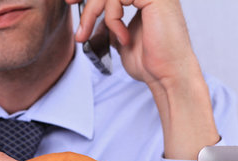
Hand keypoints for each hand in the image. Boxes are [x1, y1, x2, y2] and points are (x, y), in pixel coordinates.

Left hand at [68, 0, 219, 158]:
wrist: (166, 76)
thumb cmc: (150, 64)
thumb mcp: (121, 39)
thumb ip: (111, 23)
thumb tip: (92, 19)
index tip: (71, 0)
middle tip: (70, 3)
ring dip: (93, 11)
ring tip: (88, 34)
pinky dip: (112, 17)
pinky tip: (121, 37)